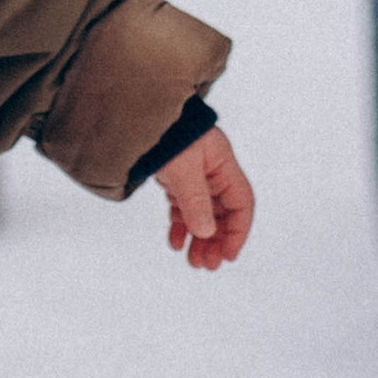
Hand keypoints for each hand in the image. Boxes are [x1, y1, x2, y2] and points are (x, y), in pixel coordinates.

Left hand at [154, 124, 254, 271]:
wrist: (136, 111)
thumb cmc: (164, 131)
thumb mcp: (182, 168)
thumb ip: (195, 200)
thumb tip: (206, 232)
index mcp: (222, 163)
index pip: (241, 203)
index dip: (238, 231)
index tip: (227, 255)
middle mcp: (211, 170)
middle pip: (222, 212)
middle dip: (216, 241)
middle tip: (206, 265)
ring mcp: (193, 174)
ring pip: (202, 213)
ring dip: (199, 238)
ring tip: (193, 261)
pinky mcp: (174, 177)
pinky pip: (182, 207)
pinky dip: (181, 225)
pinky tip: (175, 242)